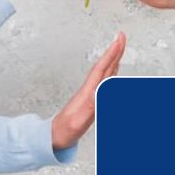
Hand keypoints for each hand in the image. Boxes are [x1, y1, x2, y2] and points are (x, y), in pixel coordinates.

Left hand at [51, 32, 125, 149]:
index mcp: (87, 92)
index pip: (101, 69)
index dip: (111, 54)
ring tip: (119, 49)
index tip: (119, 40)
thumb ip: (91, 107)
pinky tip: (112, 72)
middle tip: (121, 37)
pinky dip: (110, 74)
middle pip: (104, 67)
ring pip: (104, 73)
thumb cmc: (65, 131)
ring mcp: (88, 93)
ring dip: (113, 60)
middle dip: (114, 52)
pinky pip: (103, 82)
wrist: (53, 137)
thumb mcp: (79, 121)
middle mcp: (88, 90)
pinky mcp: (89, 99)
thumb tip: (102, 91)